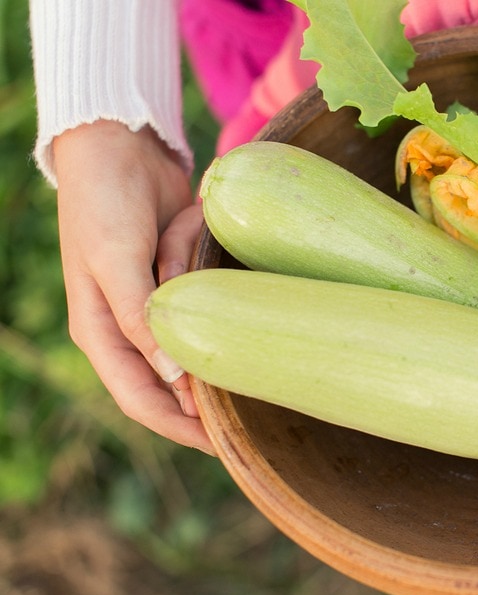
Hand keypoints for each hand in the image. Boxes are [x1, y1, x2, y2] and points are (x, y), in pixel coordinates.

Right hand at [53, 120, 213, 453]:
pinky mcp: (179, 279)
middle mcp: (127, 326)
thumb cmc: (106, 201)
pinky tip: (241, 311)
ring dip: (215, 343)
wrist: (120, 143)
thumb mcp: (116, 259)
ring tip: (243, 348)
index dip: (179, 427)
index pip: (141, 399)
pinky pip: (207, 308)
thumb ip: (140, 318)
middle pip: (170, 386)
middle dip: (205, 404)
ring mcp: (155, 304)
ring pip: (194, 347)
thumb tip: (173, 378)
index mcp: (101, 331)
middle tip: (253, 421)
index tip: (223, 446)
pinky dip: (221, 307)